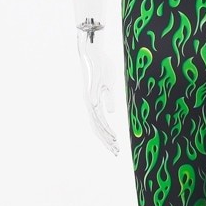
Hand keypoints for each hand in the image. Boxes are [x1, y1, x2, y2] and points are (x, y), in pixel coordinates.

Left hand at [76, 25, 118, 154]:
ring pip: (97, 120)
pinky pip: (97, 106)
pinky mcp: (91, 89)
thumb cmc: (100, 68)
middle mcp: (89, 103)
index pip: (99, 126)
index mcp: (93, 104)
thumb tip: (112, 112)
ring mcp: (89, 97)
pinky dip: (102, 117)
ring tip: (114, 141)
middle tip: (116, 152)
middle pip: (97, 128)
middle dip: (106, 141)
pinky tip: (108, 125)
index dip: (107, 138)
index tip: (115, 147)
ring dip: (106, 132)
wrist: (91, 53)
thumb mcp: (107, 86)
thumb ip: (109, 99)